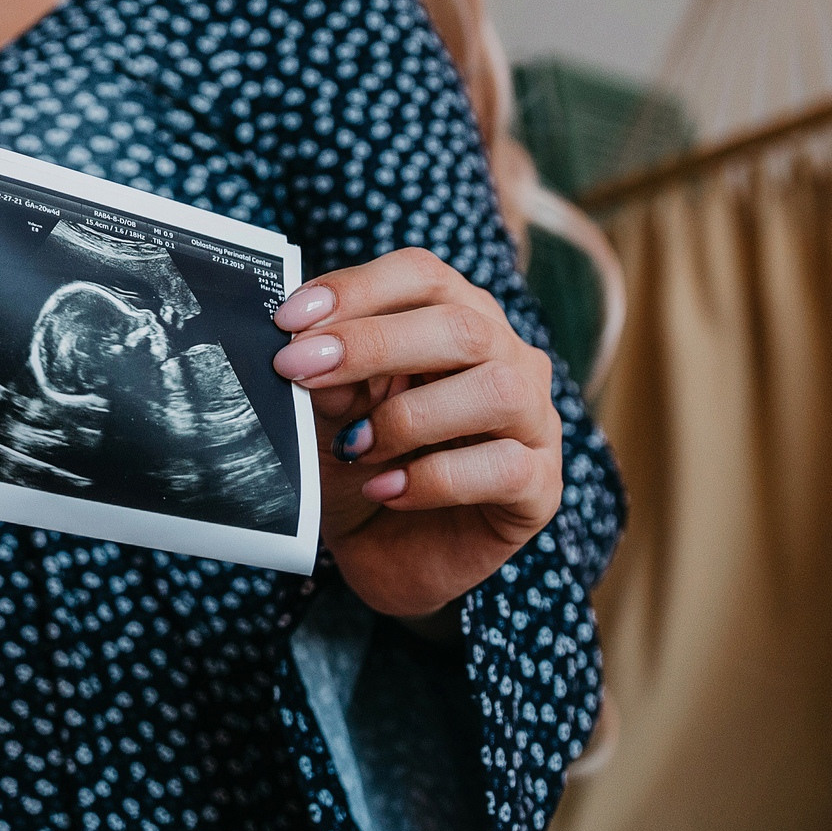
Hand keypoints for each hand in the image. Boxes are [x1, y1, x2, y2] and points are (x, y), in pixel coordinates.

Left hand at [269, 250, 561, 619]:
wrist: (384, 555)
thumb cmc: (362, 466)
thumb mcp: (332, 416)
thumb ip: (331, 379)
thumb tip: (309, 352)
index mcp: (459, 319)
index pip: (423, 275)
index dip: (357, 289)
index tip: (290, 320)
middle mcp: (508, 358)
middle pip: (462, 326)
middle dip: (372, 344)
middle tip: (299, 370)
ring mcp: (534, 421)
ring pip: (498, 389)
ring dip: (411, 416)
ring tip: (355, 446)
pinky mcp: (542, 487)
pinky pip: (504, 467)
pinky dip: (434, 478)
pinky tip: (386, 491)